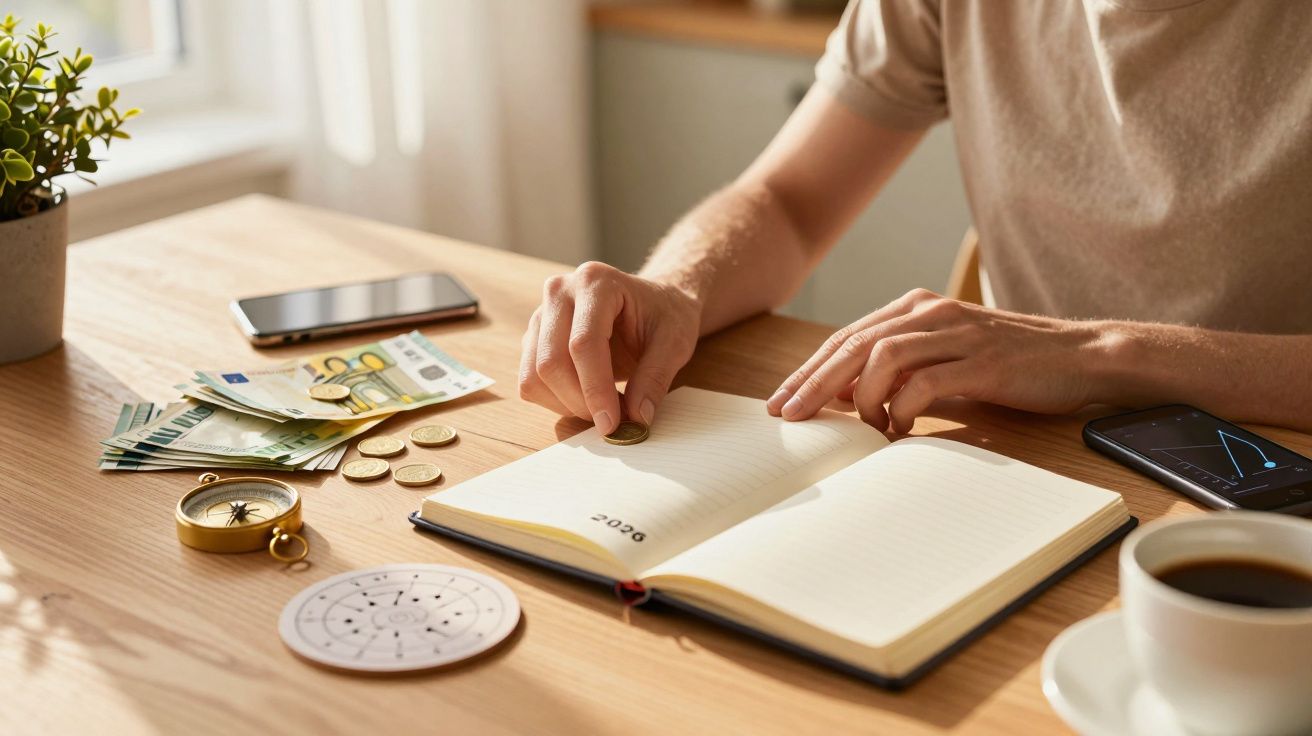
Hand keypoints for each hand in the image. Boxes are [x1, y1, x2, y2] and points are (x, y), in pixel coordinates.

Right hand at [519, 261, 700, 432]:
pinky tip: (586, 398)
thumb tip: (637, 416)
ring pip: (534, 375)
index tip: (613, 423)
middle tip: (611, 421)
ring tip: (603, 408)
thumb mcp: (675, 342)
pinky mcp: (535, 338)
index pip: (583, 343)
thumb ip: (656, 377)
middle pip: (551, 361)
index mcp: (595, 282)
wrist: (653, 304)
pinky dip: (556, 402)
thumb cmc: (665, 316)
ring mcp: (541, 314)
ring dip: (566, 405)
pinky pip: (530, 382)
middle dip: (580, 402)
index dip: (596, 389)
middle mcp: (560, 292)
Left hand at [765, 289, 1110, 432]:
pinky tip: (897, 430)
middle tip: (789, 416)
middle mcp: (931, 312)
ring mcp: (957, 333)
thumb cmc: (1011, 365)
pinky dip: (901, 409)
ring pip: (882, 358)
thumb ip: (903, 372)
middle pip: (853, 344)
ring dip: (859, 398)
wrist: (1082, 357)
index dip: (809, 369)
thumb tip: (849, 403)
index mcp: (917, 307)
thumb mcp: (948, 359)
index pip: (847, 337)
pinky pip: (924, 383)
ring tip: (858, 428)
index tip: (781, 400)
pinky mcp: (982, 361)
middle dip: (814, 383)